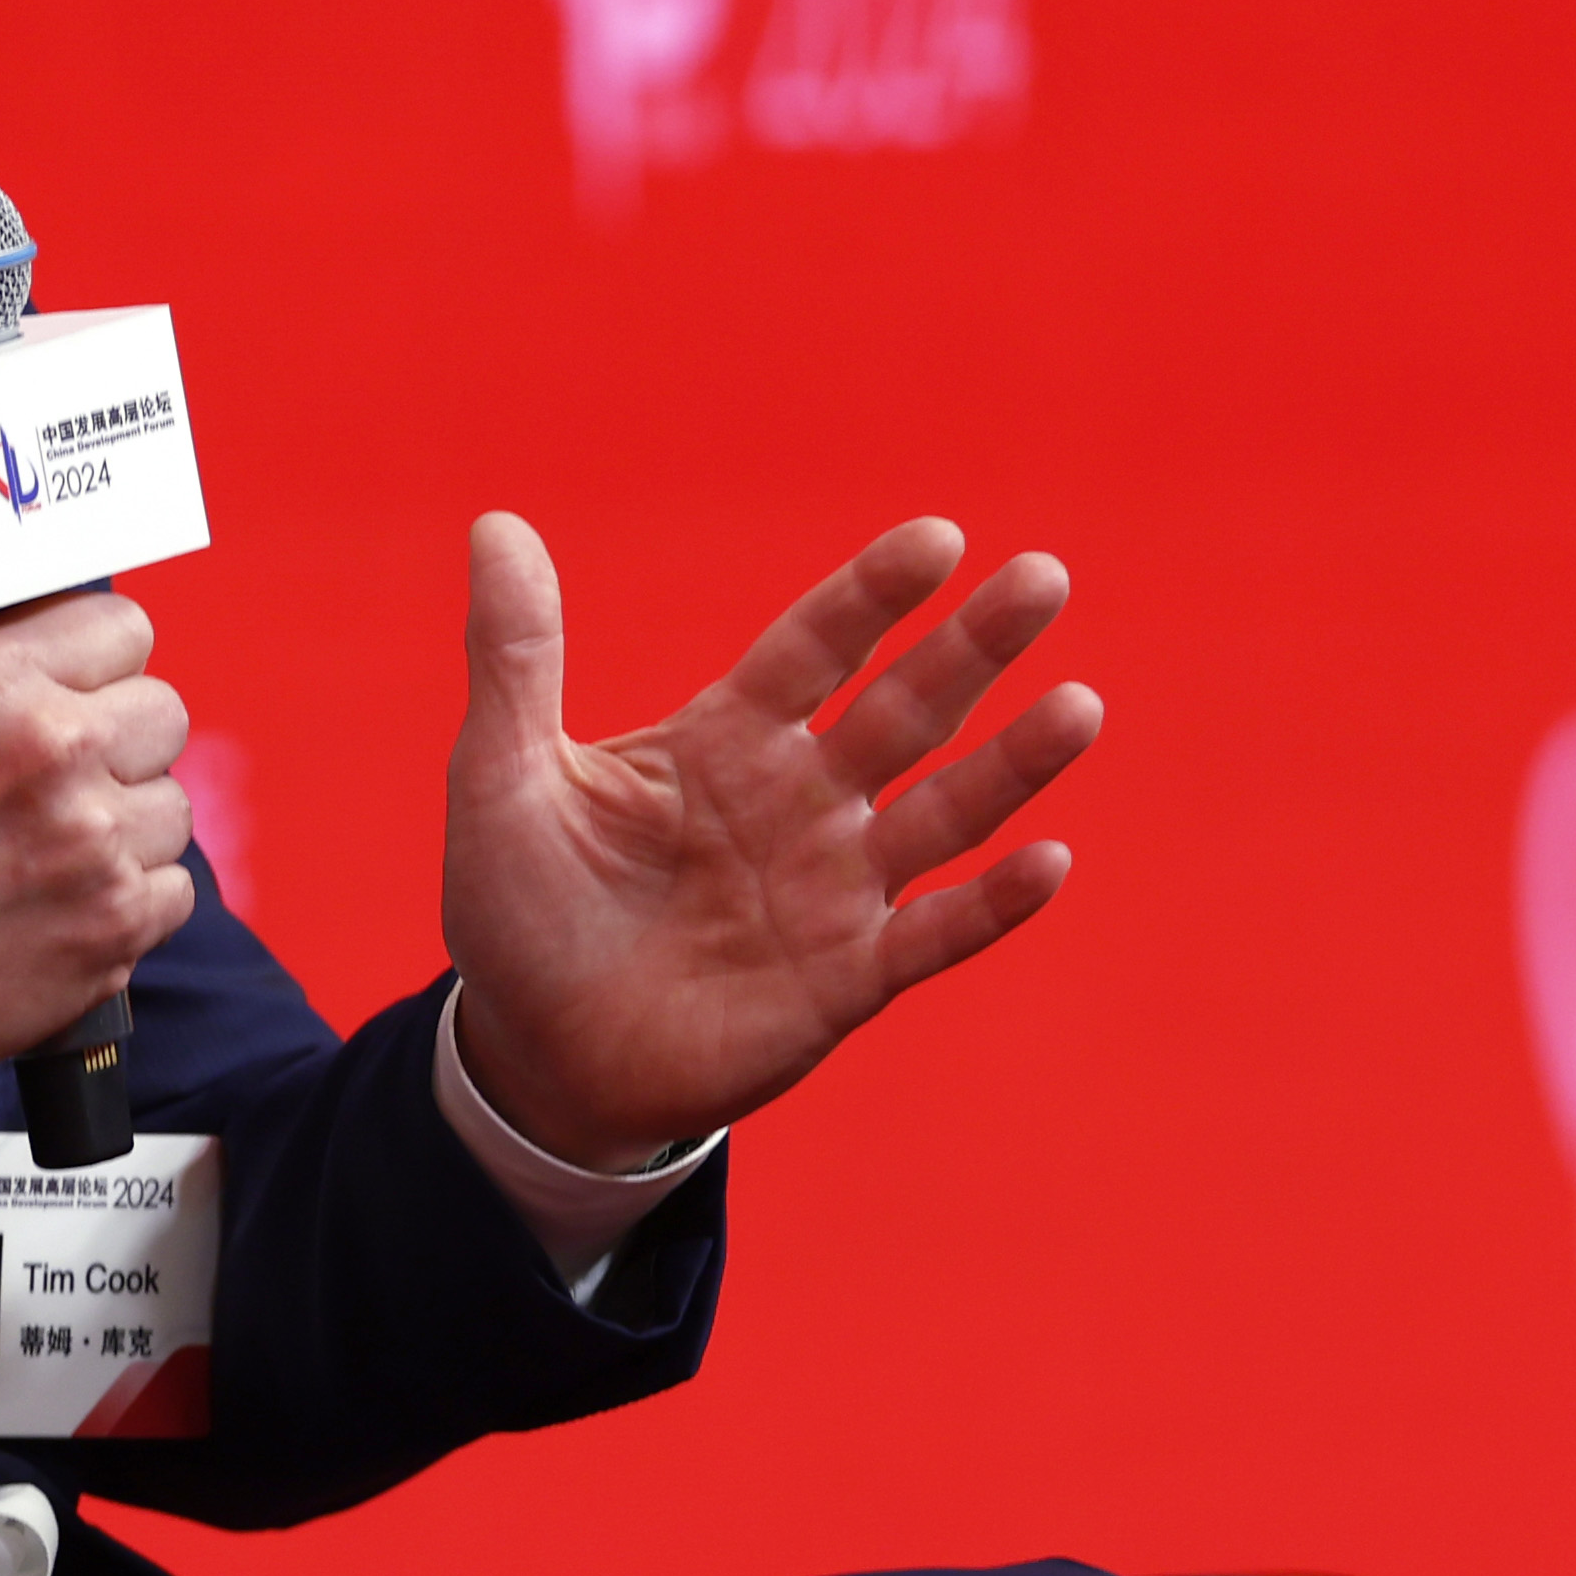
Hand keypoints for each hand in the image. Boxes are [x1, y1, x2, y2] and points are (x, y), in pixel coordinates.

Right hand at [0, 595, 193, 1087]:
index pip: (121, 627)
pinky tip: (66, 902)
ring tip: (56, 851)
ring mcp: (95, 841)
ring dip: (125, 825)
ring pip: (172, 804)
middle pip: (163, 711)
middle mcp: (53, 750)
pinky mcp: (116, 922)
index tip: (86, 686)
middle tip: (69, 776)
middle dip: (119, 740)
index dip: (99, 660)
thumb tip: (8, 637)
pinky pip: (174, 887)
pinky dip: (130, 899)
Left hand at [444, 514, 1099, 1169]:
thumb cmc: (519, 907)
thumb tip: (495, 524)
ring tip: (1079, 705)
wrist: (532, 1052)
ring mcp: (831, 891)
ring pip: (942, 813)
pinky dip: (991, 905)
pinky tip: (1049, 861)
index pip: (815, 647)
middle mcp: (800, 802)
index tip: (938, 538)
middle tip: (1044, 575)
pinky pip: (933, 935)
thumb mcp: (502, 776)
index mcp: (727, 739)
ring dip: (1011, 763)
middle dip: (972, 647)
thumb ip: (514, 657)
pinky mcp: (844, 980)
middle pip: (903, 709)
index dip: (872, 596)